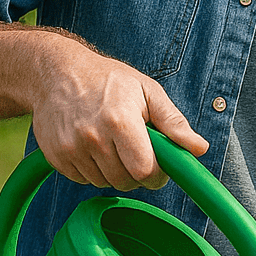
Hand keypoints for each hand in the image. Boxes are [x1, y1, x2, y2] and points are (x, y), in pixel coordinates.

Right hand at [27, 31, 208, 189]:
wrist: (55, 72)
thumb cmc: (107, 79)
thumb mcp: (147, 91)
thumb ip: (174, 123)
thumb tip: (200, 148)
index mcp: (120, 121)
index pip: (144, 171)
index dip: (156, 175)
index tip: (158, 167)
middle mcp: (93, 138)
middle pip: (125, 181)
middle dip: (136, 173)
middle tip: (135, 151)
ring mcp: (71, 149)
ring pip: (104, 183)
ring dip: (114, 172)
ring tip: (112, 144)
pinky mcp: (56, 157)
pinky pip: (82, 180)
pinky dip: (92, 170)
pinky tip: (92, 146)